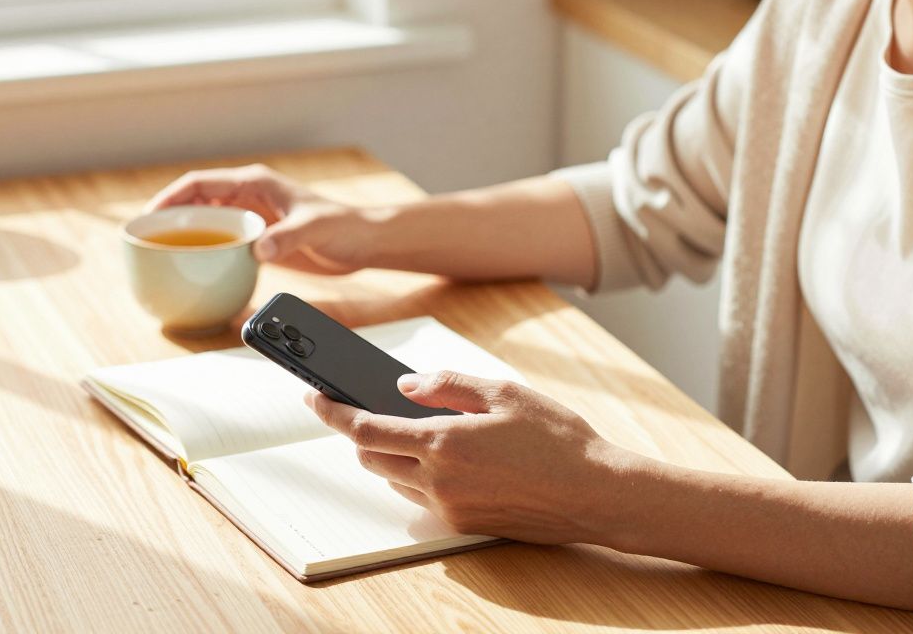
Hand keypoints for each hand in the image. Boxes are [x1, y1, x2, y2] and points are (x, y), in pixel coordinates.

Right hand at [146, 164, 377, 274]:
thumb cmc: (343, 226)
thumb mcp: (314, 230)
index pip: (200, 184)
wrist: (363, 241)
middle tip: (144, 240)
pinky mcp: (259, 237)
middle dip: (168, 217)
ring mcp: (253, 217)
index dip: (170, 197)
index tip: (149, 216)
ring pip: (207, 222)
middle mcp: (249, 197)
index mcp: (256, 183)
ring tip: (159, 256)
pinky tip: (193, 271)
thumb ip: (286, 237)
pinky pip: (223, 242)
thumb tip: (258, 251)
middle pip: (196, 202)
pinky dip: (206, 252)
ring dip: (184, 236)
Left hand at [304, 370, 645, 544]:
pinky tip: (453, 457)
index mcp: (443, 443)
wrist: (597, 494)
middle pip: (371, 459)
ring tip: (422, 429)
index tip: (314, 397)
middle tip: (371, 408)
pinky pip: (424, 499)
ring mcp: (450, 509)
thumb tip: (405, 386)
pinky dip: (422, 475)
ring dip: (393, 456)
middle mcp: (438, 482)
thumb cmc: (559, 439)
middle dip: (362, 433)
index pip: (365, 429)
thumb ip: (448, 386)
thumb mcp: (504, 392)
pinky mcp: (465, 526)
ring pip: (396, 481)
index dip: (332, 412)